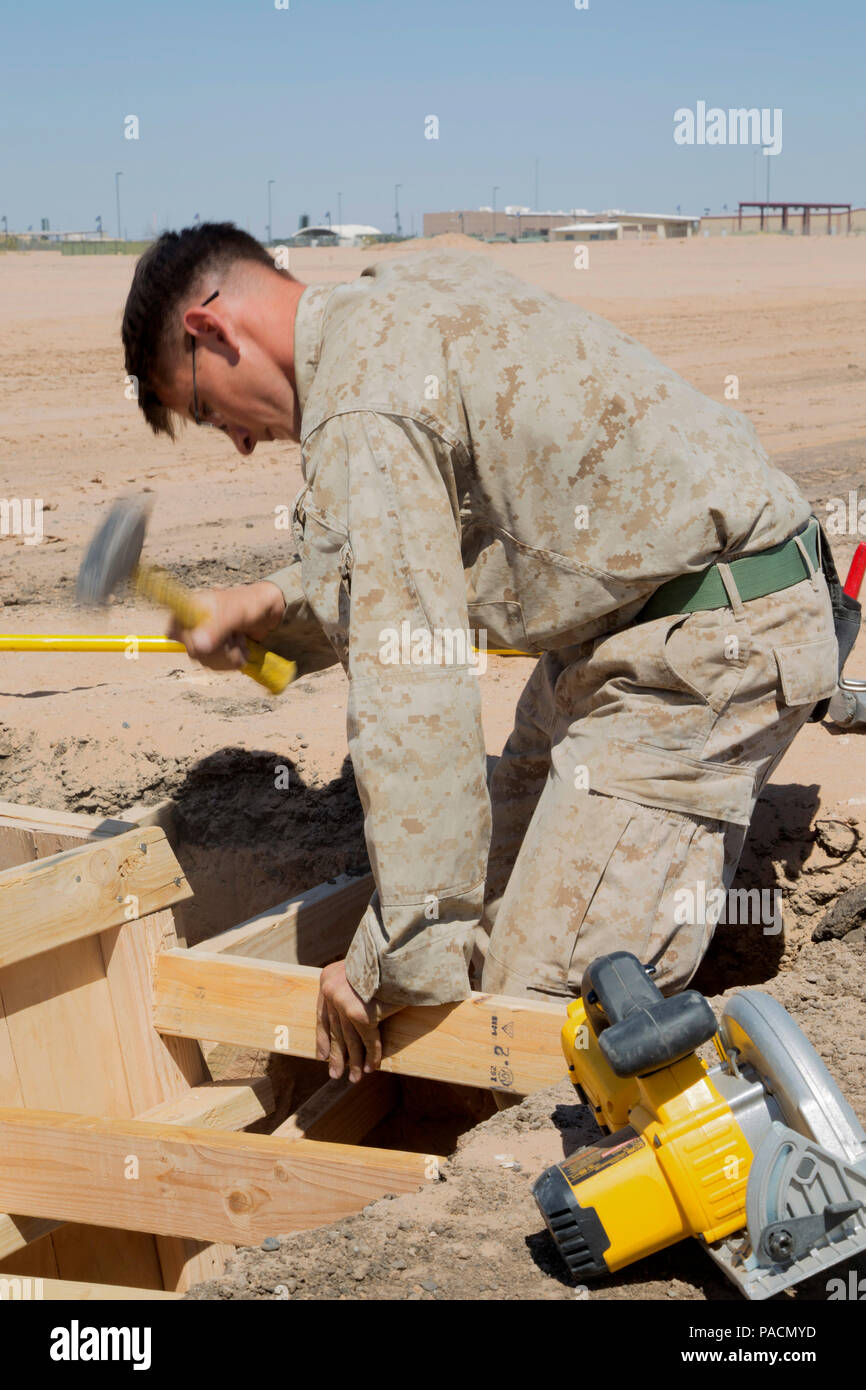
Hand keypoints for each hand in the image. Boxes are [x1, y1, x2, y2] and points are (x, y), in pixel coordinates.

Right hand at [167, 579, 285, 671]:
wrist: (270, 612)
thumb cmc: (252, 604)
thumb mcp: (235, 613)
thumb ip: (217, 628)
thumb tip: (197, 647)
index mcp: (192, 608)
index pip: (174, 631)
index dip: (190, 641)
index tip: (210, 643)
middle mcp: (195, 623)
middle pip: (193, 651)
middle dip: (219, 651)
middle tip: (235, 639)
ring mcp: (205, 637)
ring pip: (205, 661)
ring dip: (228, 657)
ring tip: (241, 642)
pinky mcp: (216, 649)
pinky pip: (216, 665)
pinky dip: (231, 662)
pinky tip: (241, 649)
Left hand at [316, 960, 400, 1083]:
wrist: (400, 952)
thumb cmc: (387, 959)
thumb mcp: (362, 969)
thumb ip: (354, 987)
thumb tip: (356, 1013)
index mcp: (327, 978)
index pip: (322, 1015)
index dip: (322, 1038)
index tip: (322, 1056)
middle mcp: (331, 991)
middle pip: (334, 1031)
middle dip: (336, 1055)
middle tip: (335, 1074)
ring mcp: (344, 1003)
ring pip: (350, 1040)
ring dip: (353, 1062)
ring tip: (353, 1079)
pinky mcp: (361, 1015)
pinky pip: (368, 1041)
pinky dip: (371, 1057)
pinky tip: (370, 1069)